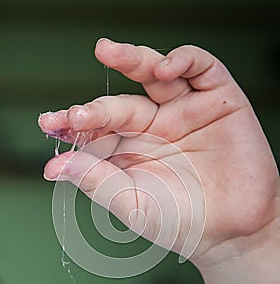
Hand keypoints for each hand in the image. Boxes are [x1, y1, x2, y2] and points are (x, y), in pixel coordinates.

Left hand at [39, 38, 279, 283]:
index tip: (50, 124)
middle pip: (120, 104)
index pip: (97, 129)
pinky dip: (183, 60)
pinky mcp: (218, 100)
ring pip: (155, 74)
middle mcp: (155, 126)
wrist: (233, 231)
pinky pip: (201, 69)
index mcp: (131, 150)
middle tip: (77, 114)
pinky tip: (163, 70)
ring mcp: (185, 111)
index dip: (74, 123)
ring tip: (107, 52)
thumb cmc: (182, 222)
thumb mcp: (132, 204)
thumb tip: (54, 165)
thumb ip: (96, 181)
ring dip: (132, 60)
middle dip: (97, 107)